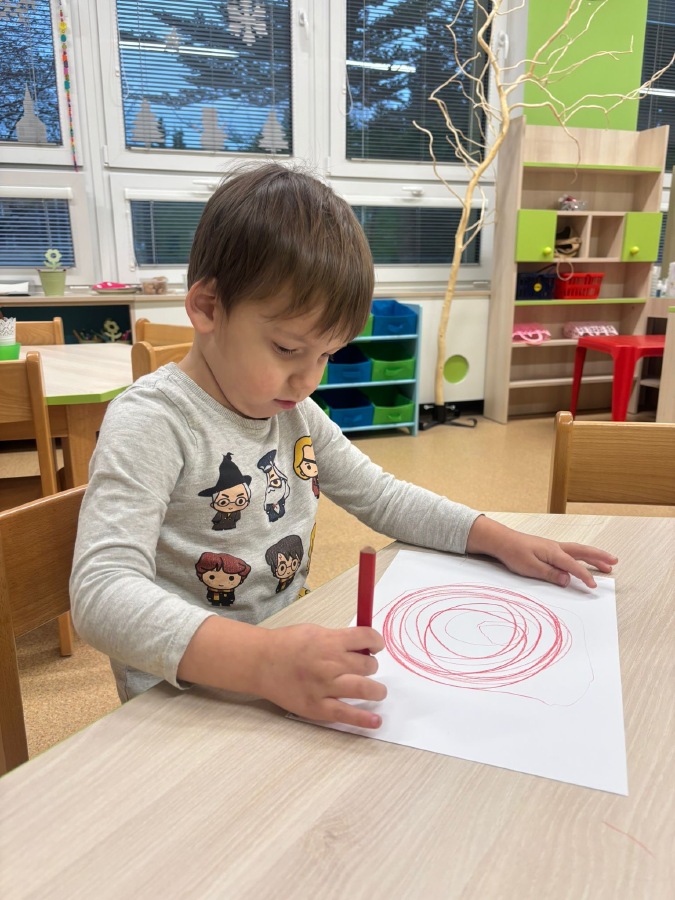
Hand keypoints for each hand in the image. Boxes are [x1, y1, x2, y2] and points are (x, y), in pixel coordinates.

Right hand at [258, 624, 386, 728]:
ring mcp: (325, 687)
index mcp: (330, 641)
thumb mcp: (315, 631)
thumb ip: (338, 638)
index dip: (377, 642)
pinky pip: (346, 714)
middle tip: (365, 668)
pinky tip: (376, 721)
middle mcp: (331, 663)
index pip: (367, 638)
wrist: (261, 662)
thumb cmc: (286, 645)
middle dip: (371, 665)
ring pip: (365, 689)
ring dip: (376, 690)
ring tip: (376, 692)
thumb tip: (361, 646)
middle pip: (369, 665)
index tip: (376, 646)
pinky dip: (364, 719)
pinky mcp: (318, 707)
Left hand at [466, 517, 617, 588]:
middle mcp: (556, 548)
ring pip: (579, 550)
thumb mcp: (530, 568)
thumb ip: (550, 574)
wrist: (502, 541)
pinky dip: (582, 554)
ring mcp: (553, 547)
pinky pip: (571, 551)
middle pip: (583, 552)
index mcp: (553, 553)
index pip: (573, 566)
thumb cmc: (514, 553)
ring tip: (607, 562)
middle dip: (600, 557)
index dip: (585, 576)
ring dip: (594, 555)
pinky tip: (584, 559)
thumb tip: (567, 580)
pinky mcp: (549, 549)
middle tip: (614, 562)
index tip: (594, 586)